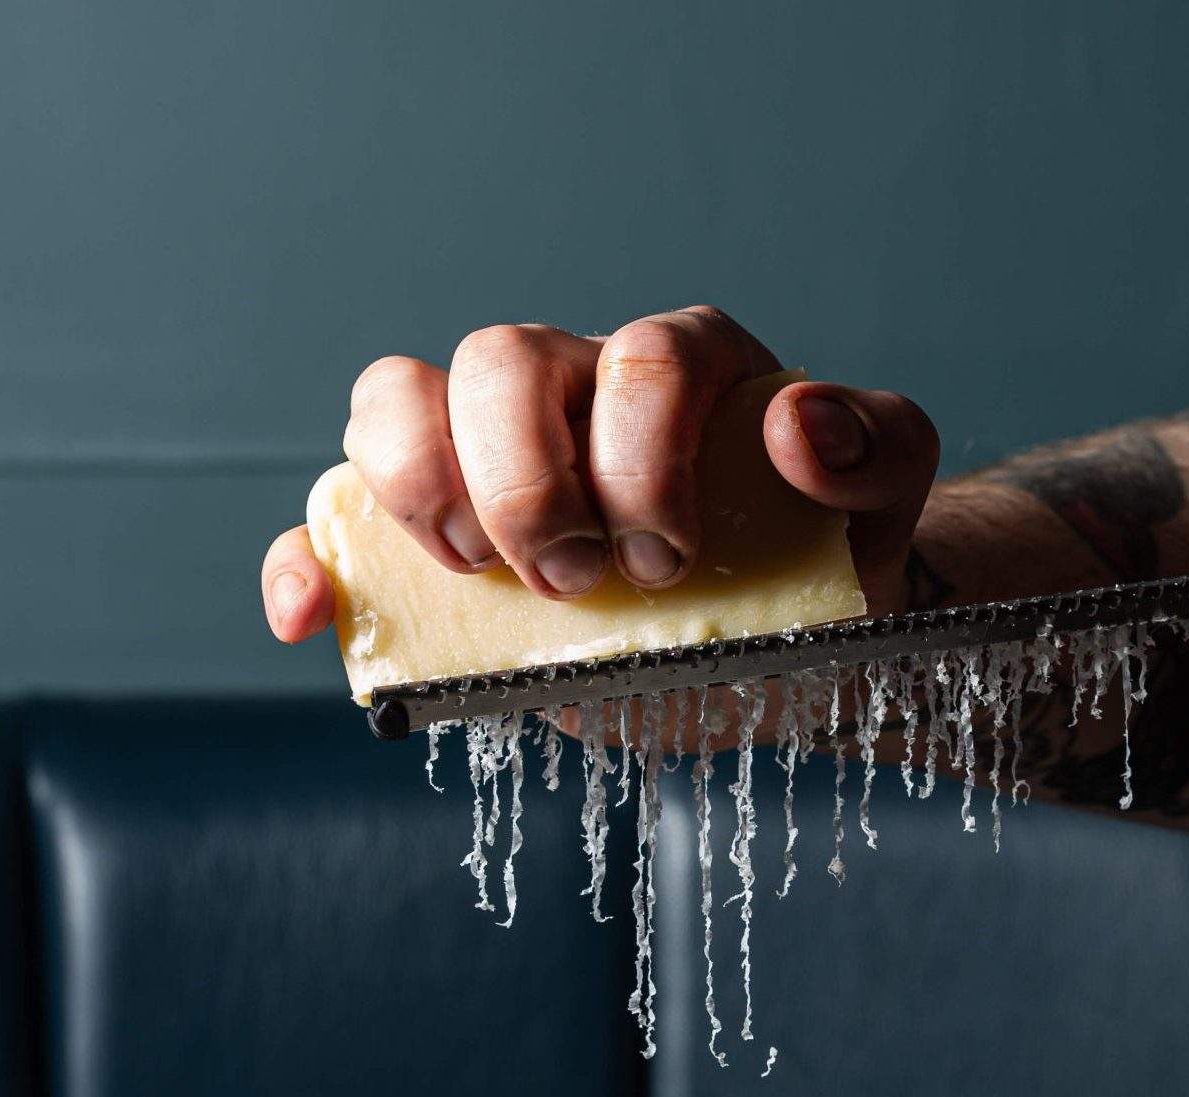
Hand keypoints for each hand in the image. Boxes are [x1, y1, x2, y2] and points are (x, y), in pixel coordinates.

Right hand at [261, 305, 939, 640]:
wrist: (785, 645)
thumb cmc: (821, 563)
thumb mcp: (880, 508)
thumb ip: (879, 447)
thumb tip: (800, 427)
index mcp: (673, 366)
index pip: (633, 359)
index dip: (640, 460)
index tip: (672, 560)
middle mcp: (569, 391)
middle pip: (494, 362)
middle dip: (529, 484)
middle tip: (580, 582)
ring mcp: (489, 463)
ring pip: (395, 403)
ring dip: (421, 491)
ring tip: (484, 577)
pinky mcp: (438, 547)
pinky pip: (338, 520)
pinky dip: (308, 561)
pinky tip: (310, 615)